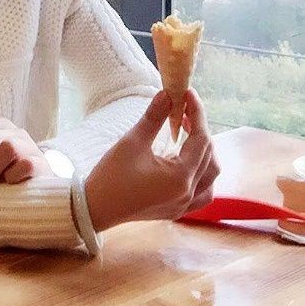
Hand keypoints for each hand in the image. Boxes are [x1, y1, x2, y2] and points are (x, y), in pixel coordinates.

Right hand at [84, 88, 220, 231]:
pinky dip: (203, 176)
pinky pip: (202, 193)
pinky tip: (189, 164)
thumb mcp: (132, 142)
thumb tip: (167, 94)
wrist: (94, 208)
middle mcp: (187, 193)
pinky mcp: (175, 210)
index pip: (201, 140)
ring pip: (210, 177)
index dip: (197, 114)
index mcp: (180, 177)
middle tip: (184, 111)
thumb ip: (154, 117)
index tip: (189, 95)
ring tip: (188, 135)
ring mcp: (183, 205)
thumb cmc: (111, 176)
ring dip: (205, 153)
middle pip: (209, 157)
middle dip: (200, 130)